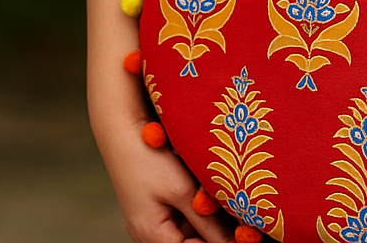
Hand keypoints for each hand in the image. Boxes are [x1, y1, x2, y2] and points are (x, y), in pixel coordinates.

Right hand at [101, 120, 233, 242]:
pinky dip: (197, 205)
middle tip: (239, 216)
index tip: (242, 233)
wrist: (124, 134)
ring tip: (221, 197)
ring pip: (189, 228)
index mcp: (151, 236)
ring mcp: (151, 220)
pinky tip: (207, 190)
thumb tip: (232, 242)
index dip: (217, 242)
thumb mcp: (183, 191)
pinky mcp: (156, 206)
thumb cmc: (151, 161)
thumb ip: (207, 222)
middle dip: (213, 230)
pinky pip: (182, 214)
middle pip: (190, 241)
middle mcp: (148, 234)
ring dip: (207, 217)